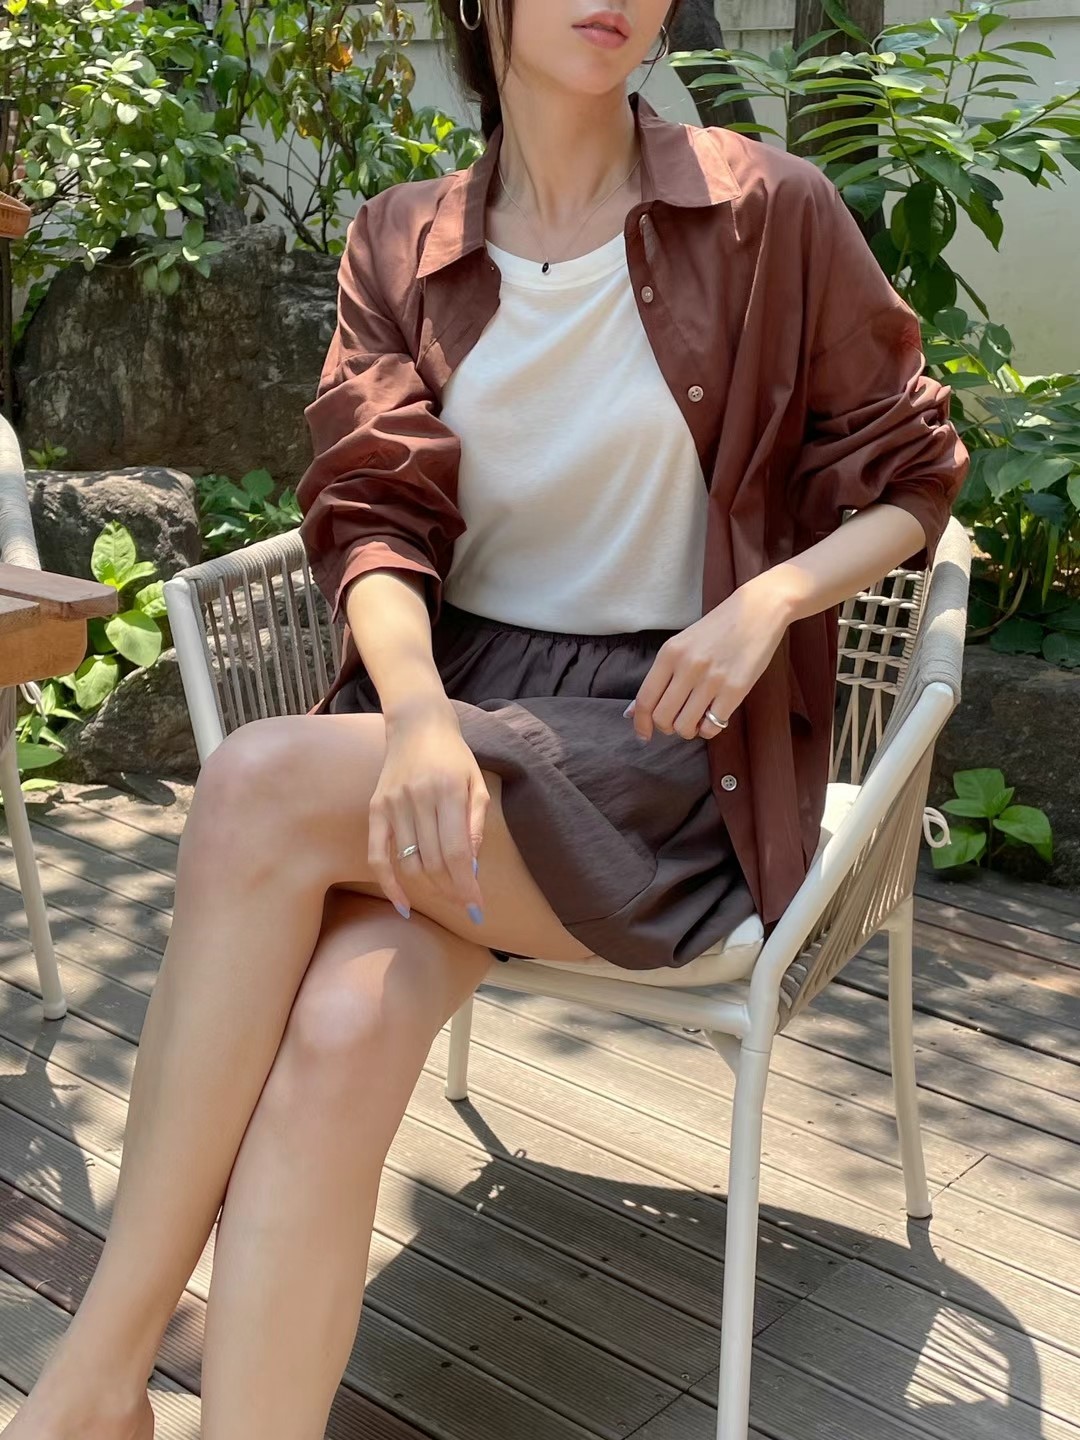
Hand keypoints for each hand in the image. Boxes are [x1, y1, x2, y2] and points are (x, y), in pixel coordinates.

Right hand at [367, 696, 488, 923]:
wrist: (417, 725)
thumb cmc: (454, 756)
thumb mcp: (477, 783)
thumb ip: (476, 825)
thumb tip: (470, 868)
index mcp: (449, 792)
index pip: (456, 853)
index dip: (466, 885)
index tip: (477, 906)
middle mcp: (419, 799)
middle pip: (434, 863)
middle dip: (452, 890)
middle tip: (464, 901)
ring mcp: (393, 805)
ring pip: (410, 863)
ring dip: (430, 888)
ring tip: (445, 894)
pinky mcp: (376, 809)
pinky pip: (377, 855)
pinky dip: (389, 884)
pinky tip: (403, 904)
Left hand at [626, 576, 794, 741]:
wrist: (758, 610)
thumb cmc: (718, 629)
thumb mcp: (682, 645)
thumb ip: (659, 677)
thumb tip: (633, 712)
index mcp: (669, 654)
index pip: (645, 699)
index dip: (641, 723)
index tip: (644, 735)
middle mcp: (687, 667)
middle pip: (662, 717)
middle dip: (667, 728)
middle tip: (678, 720)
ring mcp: (712, 679)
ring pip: (685, 726)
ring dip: (689, 730)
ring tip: (697, 719)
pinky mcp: (736, 689)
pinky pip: (712, 726)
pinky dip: (710, 729)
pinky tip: (714, 716)